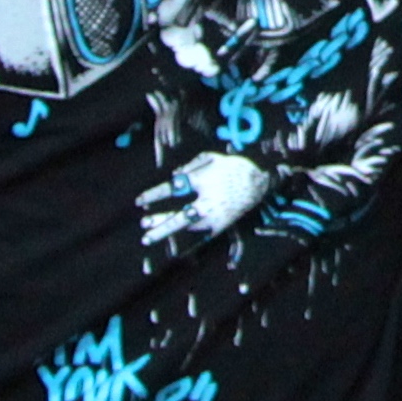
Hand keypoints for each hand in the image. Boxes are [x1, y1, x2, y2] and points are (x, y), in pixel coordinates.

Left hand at [138, 154, 268, 246]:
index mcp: (202, 183)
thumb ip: (190, 165)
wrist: (262, 181)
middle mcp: (207, 202)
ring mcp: (215, 216)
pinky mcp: (222, 225)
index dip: (154, 195)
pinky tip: (174, 242)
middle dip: (160, 223)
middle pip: (180, 217)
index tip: (139, 201)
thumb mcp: (211, 157)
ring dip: (168, 229)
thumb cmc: (234, 166)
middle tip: (143, 227)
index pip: (172, 190)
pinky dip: (186, 236)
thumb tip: (174, 176)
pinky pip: (201, 233)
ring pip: (188, 226)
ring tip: (151, 234)